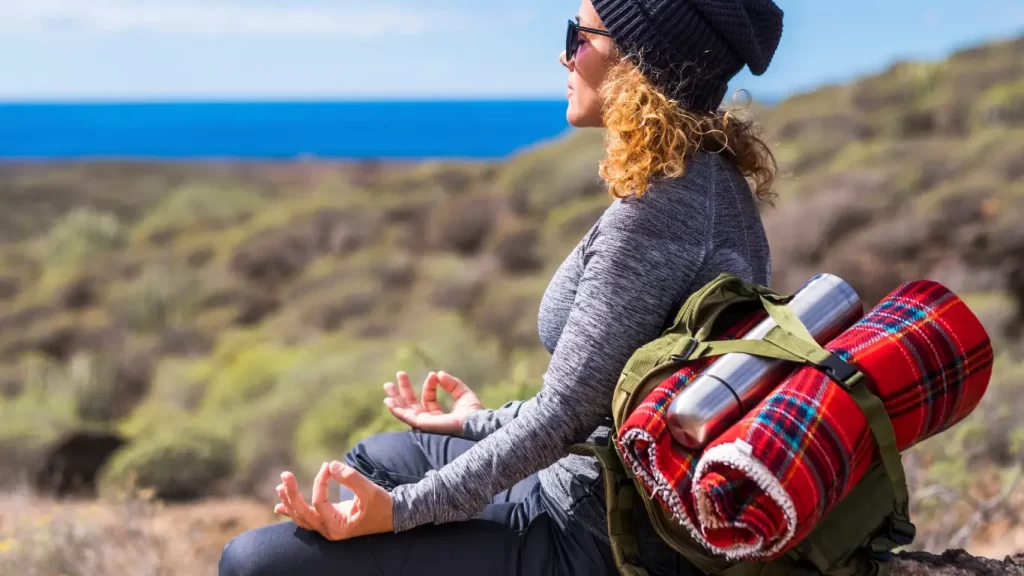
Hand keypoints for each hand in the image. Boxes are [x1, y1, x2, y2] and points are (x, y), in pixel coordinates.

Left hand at [274, 461, 392, 540]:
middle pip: (303, 514)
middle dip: (292, 495)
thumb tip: (331, 465)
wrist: (392, 516)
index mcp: (338, 526)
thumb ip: (351, 478)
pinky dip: (293, 512)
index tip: (327, 466)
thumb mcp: (370, 491)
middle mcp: (330, 530)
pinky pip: (306, 519)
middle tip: (285, 475)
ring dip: (290, 502)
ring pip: (302, 518)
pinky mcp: (329, 522)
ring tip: (280, 487)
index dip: (320, 482)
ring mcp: (328, 528)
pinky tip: (280, 506)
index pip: (320, 502)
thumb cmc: (382, 505)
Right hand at [383, 371, 483, 435]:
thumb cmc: (473, 413)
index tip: (433, 375)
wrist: (475, 423)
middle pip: (412, 404)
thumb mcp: (463, 393)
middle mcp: (430, 420)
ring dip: (395, 398)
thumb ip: (452, 383)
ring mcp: (425, 424)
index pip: (428, 398)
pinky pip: (405, 417)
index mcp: (438, 415)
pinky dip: (396, 409)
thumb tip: (439, 373)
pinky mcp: (422, 424)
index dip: (429, 385)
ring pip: (405, 410)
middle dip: (404, 389)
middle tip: (399, 373)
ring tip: (387, 385)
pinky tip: (388, 401)